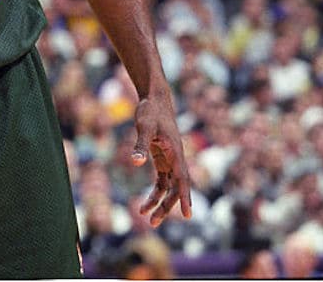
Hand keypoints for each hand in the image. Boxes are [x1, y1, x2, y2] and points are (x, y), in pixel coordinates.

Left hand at [131, 91, 192, 225]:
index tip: (187, 215)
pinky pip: (161, 180)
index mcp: (176, 153)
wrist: (155, 100)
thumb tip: (135, 162)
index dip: (184, 197)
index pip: (183, 180)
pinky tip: (145, 203)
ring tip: (144, 216)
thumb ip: (140, 145)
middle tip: (152, 222)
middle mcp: (176, 159)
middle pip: (175, 188)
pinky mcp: (162, 158)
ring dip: (159, 202)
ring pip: (168, 187)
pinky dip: (155, 192)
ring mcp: (170, 160)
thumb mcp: (143, 126)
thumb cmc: (151, 112)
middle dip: (166, 206)